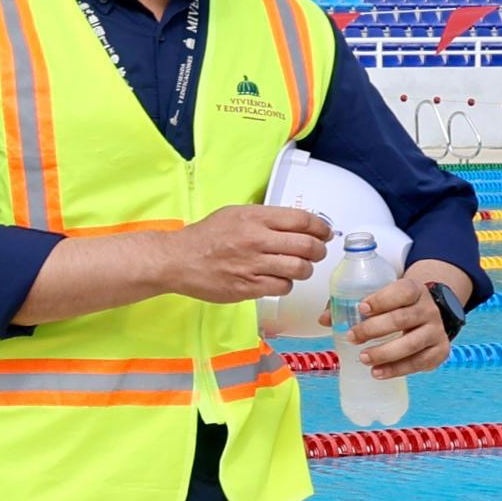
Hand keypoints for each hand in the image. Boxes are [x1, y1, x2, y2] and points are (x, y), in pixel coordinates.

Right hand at [162, 203, 333, 306]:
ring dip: (304, 269)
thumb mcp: (235, 214)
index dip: (320, 228)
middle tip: (316, 252)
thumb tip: (296, 224)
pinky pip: (282, 287)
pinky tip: (277, 279)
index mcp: (255, 218)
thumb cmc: (205, 237)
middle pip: (307, 246)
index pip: (302, 220)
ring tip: (297, 268)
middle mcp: (256, 239)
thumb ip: (265, 217)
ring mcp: (253, 265)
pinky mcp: (249, 287)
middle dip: (318, 251)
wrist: (177, 260)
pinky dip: (285, 284)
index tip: (324, 233)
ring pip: (299, 269)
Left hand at [345, 273, 458, 379]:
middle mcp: (428, 309)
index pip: (402, 291)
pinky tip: (378, 372)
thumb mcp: (379, 298)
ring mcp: (437, 331)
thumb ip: (351, 304)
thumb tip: (325, 320)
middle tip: (352, 338)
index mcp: (414, 290)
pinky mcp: (440, 351)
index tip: (361, 309)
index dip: (382, 300)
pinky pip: (420, 362)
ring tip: (363, 358)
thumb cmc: (396, 307)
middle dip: (374, 329)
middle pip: (402, 319)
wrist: (427, 317)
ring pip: (412, 343)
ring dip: (385, 353)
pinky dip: (397, 369)